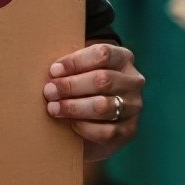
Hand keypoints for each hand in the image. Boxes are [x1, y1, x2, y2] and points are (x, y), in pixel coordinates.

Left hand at [43, 41, 143, 161]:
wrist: (97, 120)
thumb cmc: (83, 86)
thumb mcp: (80, 70)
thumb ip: (70, 68)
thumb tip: (51, 74)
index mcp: (123, 58)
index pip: (103, 54)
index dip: (75, 62)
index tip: (54, 70)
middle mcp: (133, 81)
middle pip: (102, 80)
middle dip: (71, 86)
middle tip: (49, 91)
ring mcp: (134, 106)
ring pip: (103, 105)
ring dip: (73, 107)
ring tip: (53, 108)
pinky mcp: (130, 129)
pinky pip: (106, 131)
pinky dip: (84, 127)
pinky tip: (71, 124)